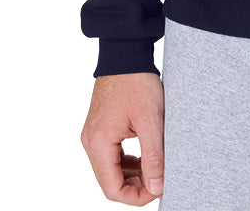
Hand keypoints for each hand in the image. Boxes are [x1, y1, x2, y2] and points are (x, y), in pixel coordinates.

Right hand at [81, 71, 164, 204]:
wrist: (126, 52)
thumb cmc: (137, 81)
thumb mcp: (151, 120)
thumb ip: (154, 156)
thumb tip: (157, 186)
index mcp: (98, 143)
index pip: (112, 189)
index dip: (136, 196)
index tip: (158, 189)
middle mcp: (90, 142)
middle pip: (110, 182)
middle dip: (135, 187)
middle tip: (159, 181)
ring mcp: (93, 134)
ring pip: (111, 170)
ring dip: (132, 175)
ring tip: (155, 170)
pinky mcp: (100, 127)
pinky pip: (111, 155)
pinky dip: (127, 162)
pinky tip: (144, 158)